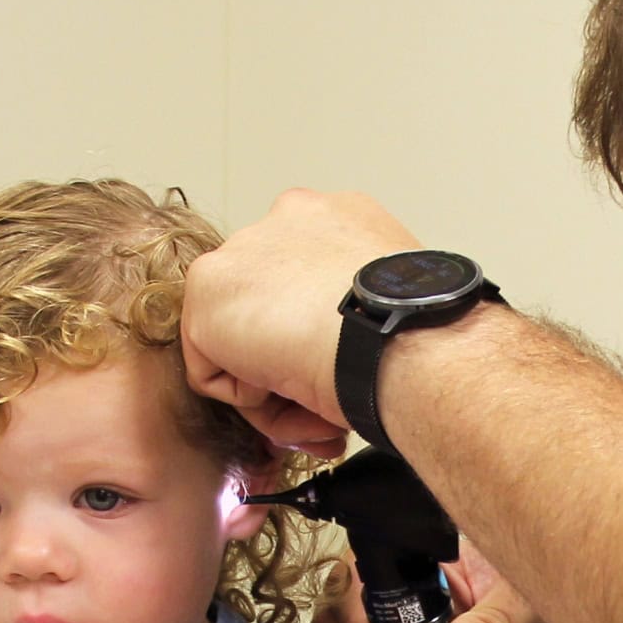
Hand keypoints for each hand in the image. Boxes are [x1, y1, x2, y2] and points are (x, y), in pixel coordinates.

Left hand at [182, 189, 426, 454]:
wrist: (397, 336)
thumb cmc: (417, 328)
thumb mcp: (393, 299)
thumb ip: (357, 303)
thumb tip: (346, 341)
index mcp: (331, 216)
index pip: (302, 280)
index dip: (319, 332)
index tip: (346, 360)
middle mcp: (278, 222)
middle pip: (266, 310)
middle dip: (289, 359)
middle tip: (330, 392)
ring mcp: (237, 257)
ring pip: (239, 344)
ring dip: (276, 385)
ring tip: (321, 405)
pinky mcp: (205, 298)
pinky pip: (213, 375)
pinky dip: (253, 401)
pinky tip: (294, 388)